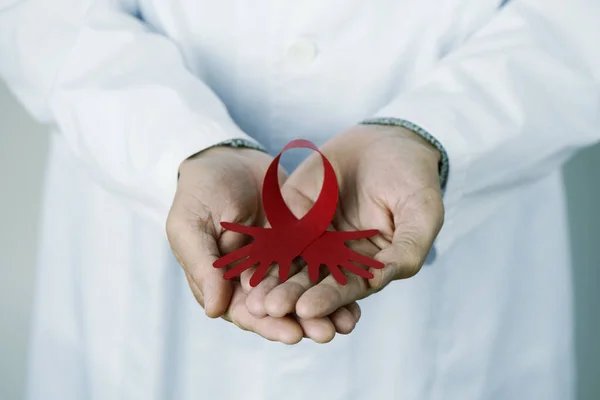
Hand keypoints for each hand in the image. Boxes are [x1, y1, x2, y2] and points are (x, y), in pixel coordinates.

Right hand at [166, 146, 360, 343]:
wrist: (226, 158)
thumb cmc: (199, 193)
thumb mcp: (190, 226)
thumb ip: (202, 266)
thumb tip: (214, 311)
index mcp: (223, 285)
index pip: (247, 313)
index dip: (269, 325)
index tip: (293, 334)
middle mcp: (253, 281)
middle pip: (280, 309)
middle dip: (304, 322)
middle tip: (328, 333)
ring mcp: (279, 263)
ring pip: (303, 291)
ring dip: (325, 308)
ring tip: (350, 321)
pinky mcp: (299, 243)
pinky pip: (318, 263)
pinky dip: (335, 277)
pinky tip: (357, 288)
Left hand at [246, 125, 443, 319]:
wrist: (389, 140)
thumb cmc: (413, 180)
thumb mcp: (422, 213)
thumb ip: (406, 249)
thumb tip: (380, 280)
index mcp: (369, 265)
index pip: (348, 287)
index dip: (329, 298)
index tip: (308, 309)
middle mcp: (338, 257)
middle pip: (313, 280)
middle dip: (292, 295)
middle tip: (270, 309)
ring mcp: (314, 235)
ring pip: (290, 261)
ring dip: (271, 278)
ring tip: (253, 295)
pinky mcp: (295, 212)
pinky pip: (277, 230)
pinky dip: (262, 244)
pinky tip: (245, 257)